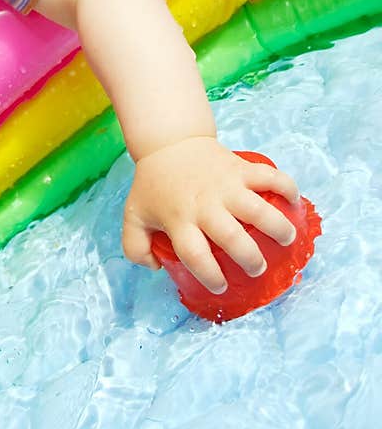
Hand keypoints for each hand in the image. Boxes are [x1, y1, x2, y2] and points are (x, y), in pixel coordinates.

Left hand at [121, 136, 299, 293]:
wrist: (168, 143)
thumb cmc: (154, 185)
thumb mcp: (134, 216)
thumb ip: (135, 247)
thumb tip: (155, 268)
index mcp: (179, 219)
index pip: (195, 254)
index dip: (210, 275)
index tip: (220, 285)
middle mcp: (204, 204)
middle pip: (233, 238)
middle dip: (250, 259)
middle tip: (257, 269)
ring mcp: (225, 185)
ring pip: (258, 210)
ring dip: (278, 228)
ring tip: (286, 240)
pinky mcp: (240, 168)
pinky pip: (270, 177)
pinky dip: (287, 189)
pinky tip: (294, 204)